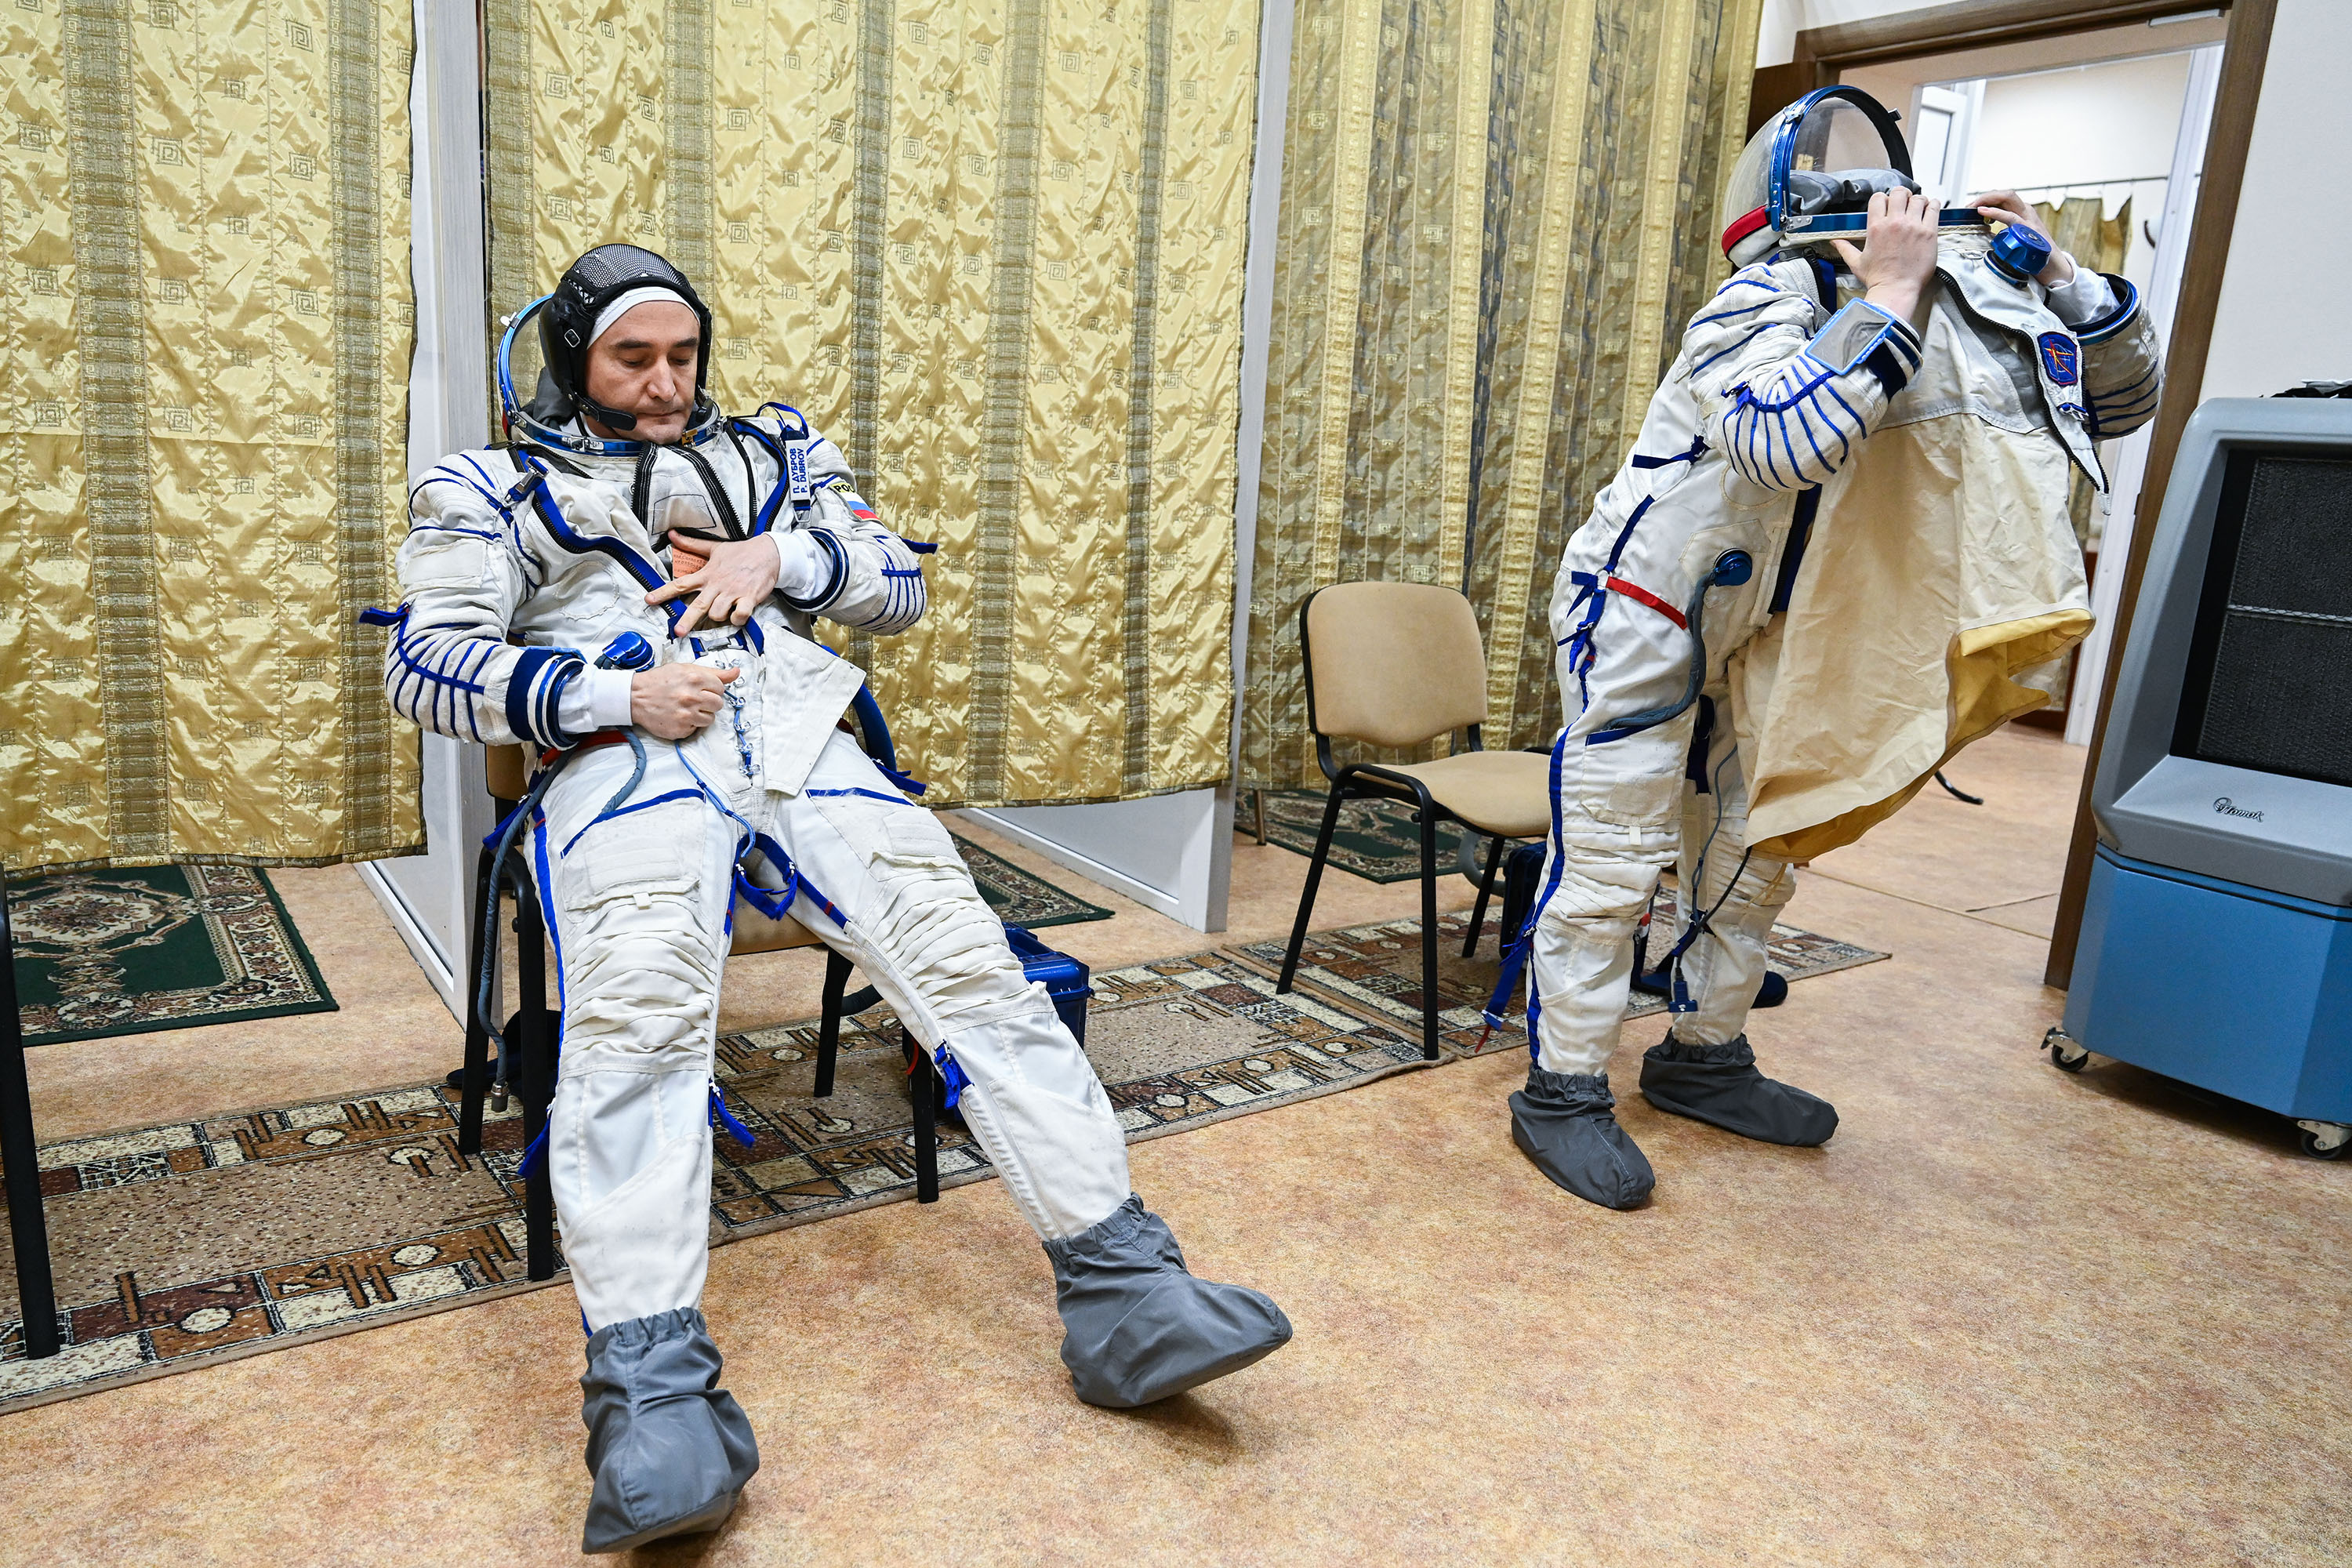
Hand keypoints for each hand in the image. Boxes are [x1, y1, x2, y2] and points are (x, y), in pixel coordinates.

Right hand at [629, 663, 739, 739]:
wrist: (634, 697)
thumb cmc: (659, 681)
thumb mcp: (685, 669)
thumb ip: (713, 672)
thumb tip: (736, 672)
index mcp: (695, 678)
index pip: (721, 688)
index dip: (713, 689)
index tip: (703, 689)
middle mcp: (692, 697)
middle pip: (718, 704)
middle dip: (709, 702)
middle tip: (695, 699)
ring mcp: (686, 715)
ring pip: (710, 719)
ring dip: (701, 715)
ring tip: (686, 708)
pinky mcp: (680, 730)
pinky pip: (696, 729)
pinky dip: (689, 724)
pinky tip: (678, 715)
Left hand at [648, 536, 780, 633]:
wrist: (768, 553)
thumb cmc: (742, 552)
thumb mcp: (714, 547)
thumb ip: (692, 544)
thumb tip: (672, 535)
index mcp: (707, 574)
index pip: (680, 584)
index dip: (663, 592)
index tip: (649, 600)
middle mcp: (718, 585)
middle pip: (697, 605)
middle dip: (686, 620)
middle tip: (678, 632)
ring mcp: (733, 593)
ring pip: (718, 613)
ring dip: (719, 617)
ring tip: (724, 612)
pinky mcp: (748, 598)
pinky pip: (740, 615)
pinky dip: (738, 620)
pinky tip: (738, 616)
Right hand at [1829, 188, 1941, 328]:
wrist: (1896, 290)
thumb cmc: (1878, 279)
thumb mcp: (1856, 263)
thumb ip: (1845, 248)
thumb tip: (1835, 241)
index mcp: (1876, 227)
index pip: (1879, 198)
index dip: (1883, 199)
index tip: (1888, 206)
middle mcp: (1895, 223)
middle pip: (1899, 193)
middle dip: (1902, 195)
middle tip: (1905, 202)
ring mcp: (1913, 226)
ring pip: (1918, 198)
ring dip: (1919, 201)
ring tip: (1919, 208)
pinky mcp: (1929, 233)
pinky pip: (1934, 209)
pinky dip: (1933, 206)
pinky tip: (1931, 210)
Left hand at [1964, 190, 2073, 284]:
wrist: (2054, 266)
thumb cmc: (2033, 254)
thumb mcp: (2015, 238)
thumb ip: (2002, 232)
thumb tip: (1981, 234)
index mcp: (2022, 212)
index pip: (2002, 198)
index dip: (1985, 199)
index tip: (1969, 207)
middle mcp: (2026, 211)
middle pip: (2004, 194)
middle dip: (1984, 196)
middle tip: (1968, 206)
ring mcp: (2029, 218)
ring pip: (2007, 198)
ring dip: (1987, 199)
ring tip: (1973, 206)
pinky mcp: (2030, 229)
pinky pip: (2011, 217)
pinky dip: (1996, 212)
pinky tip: (1983, 212)